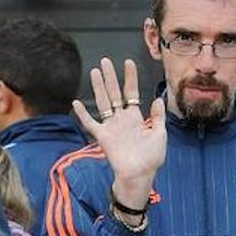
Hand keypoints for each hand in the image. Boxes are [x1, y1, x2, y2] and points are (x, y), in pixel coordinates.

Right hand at [73, 58, 166, 208]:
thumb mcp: (160, 134)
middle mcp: (121, 118)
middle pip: (114, 93)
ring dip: (98, 87)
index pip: (131, 92)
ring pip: (102, 102)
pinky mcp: (102, 136)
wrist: (140, 174)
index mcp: (136, 117)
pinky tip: (75, 103)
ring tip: (95, 72)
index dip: (130, 77)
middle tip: (105, 61)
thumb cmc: (152, 157)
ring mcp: (111, 126)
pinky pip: (90, 123)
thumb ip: (158, 116)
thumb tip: (158, 98)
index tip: (128, 62)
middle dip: (110, 77)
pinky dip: (82, 114)